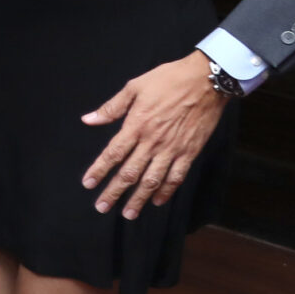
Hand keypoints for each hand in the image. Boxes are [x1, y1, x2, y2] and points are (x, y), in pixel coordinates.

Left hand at [80, 54, 229, 218]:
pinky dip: (166, 191)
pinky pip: (176, 177)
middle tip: (102, 207)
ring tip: (128, 214)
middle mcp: (152, 141)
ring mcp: (172, 149)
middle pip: (130, 173)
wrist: (206, 80)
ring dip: (138, 199)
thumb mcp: (135, 87)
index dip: (99, 170)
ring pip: (152, 180)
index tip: (88, 184)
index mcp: (136, 125)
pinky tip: (157, 201)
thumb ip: (111, 107)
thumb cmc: (168, 80)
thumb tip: (88, 120)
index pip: (113, 153)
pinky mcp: (190, 152)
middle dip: (114, 192)